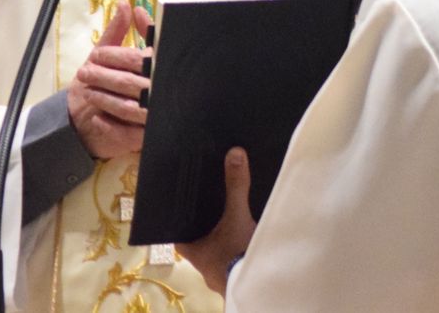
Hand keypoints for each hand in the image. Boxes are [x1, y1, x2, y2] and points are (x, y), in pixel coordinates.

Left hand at [67, 1, 152, 159]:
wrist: (88, 123)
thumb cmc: (103, 86)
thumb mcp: (110, 54)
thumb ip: (120, 30)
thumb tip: (126, 4)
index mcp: (155, 69)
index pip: (138, 59)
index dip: (115, 56)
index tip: (95, 54)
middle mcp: (157, 92)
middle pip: (131, 82)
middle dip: (105, 76)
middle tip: (84, 72)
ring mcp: (151, 117)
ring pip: (130, 106)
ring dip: (105, 98)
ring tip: (88, 92)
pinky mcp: (141, 138)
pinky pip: (127, 132)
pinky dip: (110, 123)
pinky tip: (97, 117)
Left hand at [176, 148, 256, 296]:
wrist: (262, 286)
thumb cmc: (237, 254)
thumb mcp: (236, 216)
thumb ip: (236, 186)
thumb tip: (234, 153)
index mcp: (192, 250)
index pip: (176, 231)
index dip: (177, 217)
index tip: (182, 201)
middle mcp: (201, 263)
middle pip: (196, 237)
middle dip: (203, 222)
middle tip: (209, 201)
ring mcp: (218, 272)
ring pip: (214, 247)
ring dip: (220, 234)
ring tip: (228, 213)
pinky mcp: (235, 275)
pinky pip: (230, 255)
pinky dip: (234, 244)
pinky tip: (243, 232)